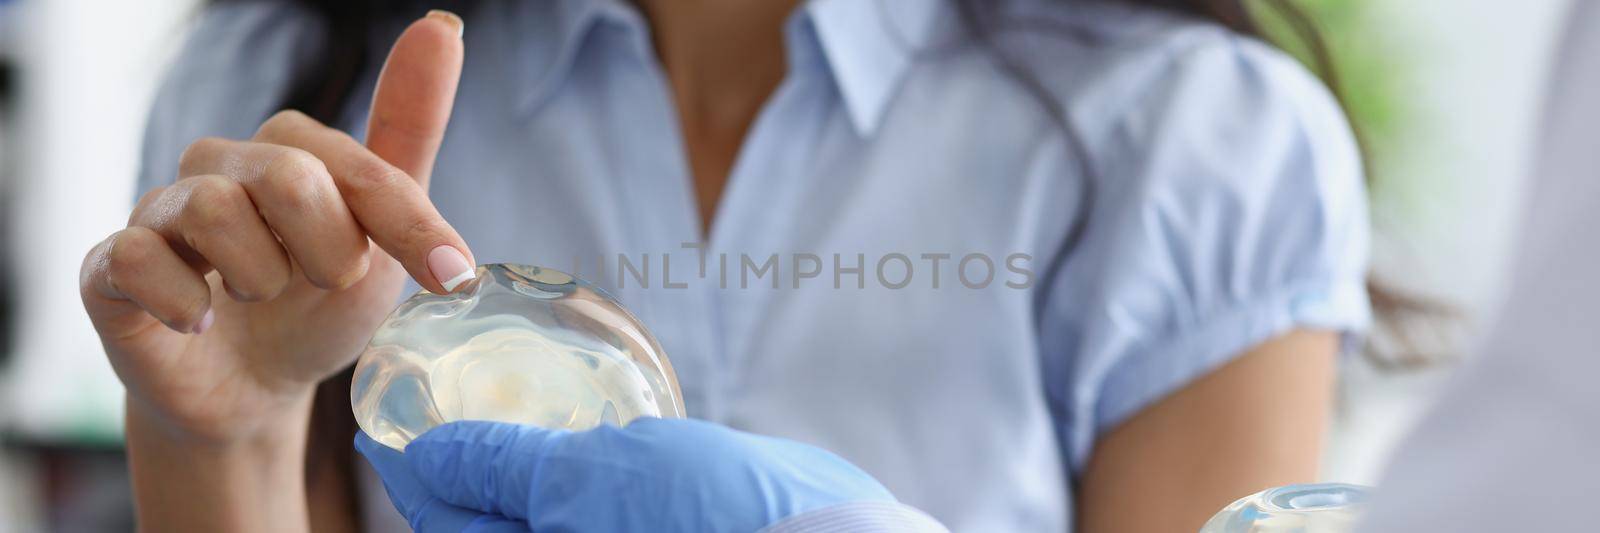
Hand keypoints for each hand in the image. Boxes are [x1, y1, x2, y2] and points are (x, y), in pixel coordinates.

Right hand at [80, 12, 467, 443]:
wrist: (252, 391)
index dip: (410, 225)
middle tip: (324, 284)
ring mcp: (160, 212)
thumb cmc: (318, 306)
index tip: (453, 275)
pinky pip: (136, 256)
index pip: (356, 166)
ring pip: (212, 210)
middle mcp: (220, 166)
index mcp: (289, 150)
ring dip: (258, 277)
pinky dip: (181, 300)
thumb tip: (440, 25)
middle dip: (329, 251)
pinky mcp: (111, 267)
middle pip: (288, 176)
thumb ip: (410, 135)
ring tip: (258, 300)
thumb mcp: (383, 235)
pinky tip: (200, 323)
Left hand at [355, 418, 898, 531]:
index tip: (382, 427)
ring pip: (538, 520)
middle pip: (485, 527)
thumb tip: (427, 457)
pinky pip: (584, 516)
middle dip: (455, 477)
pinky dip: (563, 483)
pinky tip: (573, 447)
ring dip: (508, 476)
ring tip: (495, 421)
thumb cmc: (709, 518)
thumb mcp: (593, 481)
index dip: (412, 471)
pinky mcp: (649, 532)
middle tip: (434, 414)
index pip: (448, 521)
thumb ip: (506, 469)